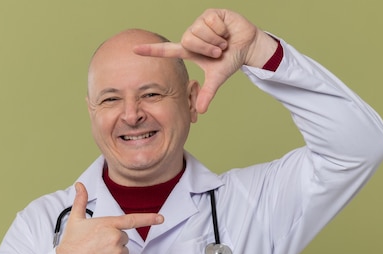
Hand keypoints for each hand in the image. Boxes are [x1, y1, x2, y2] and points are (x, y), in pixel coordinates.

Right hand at [56, 182, 163, 253]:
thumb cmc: (71, 244)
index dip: (149, 219)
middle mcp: (115, 237)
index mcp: (108, 224)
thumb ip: (81, 201)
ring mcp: (117, 253)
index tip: (161, 219)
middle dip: (114, 241)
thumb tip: (80, 186)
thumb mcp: (75, 220)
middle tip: (97, 246)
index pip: (132, 220)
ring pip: (123, 252)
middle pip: (124, 238)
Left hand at [133, 8, 277, 112]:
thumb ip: (207, 92)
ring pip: (200, 30)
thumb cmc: (230, 60)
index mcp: (189, 50)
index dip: (151, 51)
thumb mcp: (217, 78)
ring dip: (216, 39)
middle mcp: (192, 35)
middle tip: (219, 51)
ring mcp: (201, 22)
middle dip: (207, 48)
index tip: (134, 50)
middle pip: (188, 40)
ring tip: (224, 41)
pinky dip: (223, 29)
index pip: (167, 50)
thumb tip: (201, 111)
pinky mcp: (211, 13)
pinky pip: (212, 21)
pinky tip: (227, 30)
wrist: (248, 46)